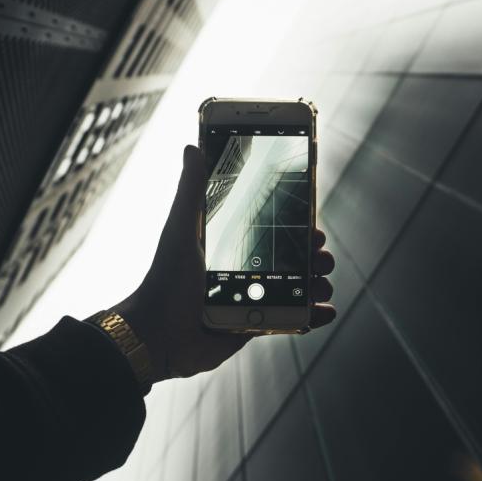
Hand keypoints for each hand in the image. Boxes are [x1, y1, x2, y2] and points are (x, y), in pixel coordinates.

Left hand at [112, 145, 335, 384]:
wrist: (157, 334)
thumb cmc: (165, 279)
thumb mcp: (181, 228)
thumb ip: (191, 189)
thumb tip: (192, 146)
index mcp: (231, 245)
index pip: (272, 229)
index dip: (295, 225)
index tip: (311, 220)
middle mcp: (244, 270)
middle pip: (292, 258)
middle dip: (314, 255)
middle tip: (321, 254)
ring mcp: (252, 298)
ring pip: (297, 288)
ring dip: (317, 283)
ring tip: (321, 283)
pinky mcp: (256, 326)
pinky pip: (292, 319)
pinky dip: (313, 316)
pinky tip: (324, 310)